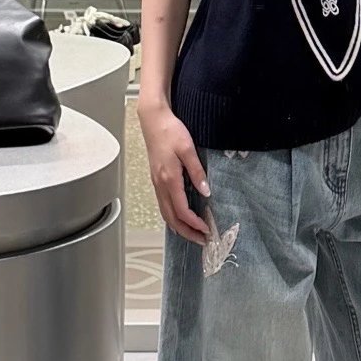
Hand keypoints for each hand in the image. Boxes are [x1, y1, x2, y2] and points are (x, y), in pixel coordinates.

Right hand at [139, 100, 210, 243]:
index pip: (182, 210)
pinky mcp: (157, 179)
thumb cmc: (170, 131)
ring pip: (165, 213)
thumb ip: (197, 172)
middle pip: (171, 218)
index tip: (206, 230)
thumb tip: (206, 191)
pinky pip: (163, 204)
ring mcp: (156, 183)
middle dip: (186, 232)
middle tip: (201, 241)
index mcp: (169, 179)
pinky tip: (179, 218)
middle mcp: (160, 184)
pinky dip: (172, 216)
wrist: (153, 120)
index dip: (194, 224)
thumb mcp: (188, 149)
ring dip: (178, 227)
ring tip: (192, 234)